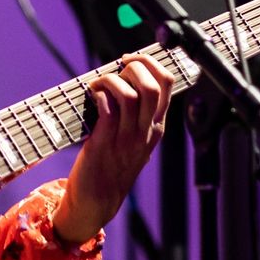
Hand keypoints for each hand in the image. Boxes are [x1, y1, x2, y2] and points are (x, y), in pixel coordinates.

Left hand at [53, 54, 173, 246]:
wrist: (97, 200)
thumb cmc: (112, 164)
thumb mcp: (136, 139)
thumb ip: (137, 113)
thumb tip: (122, 76)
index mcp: (155, 127)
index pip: (167, 84)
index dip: (150, 61)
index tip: (130, 58)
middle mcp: (145, 131)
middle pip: (153, 86)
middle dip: (134, 67)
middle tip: (115, 70)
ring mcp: (126, 138)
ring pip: (129, 94)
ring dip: (110, 80)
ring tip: (98, 85)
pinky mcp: (104, 143)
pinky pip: (107, 108)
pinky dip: (98, 94)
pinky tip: (91, 96)